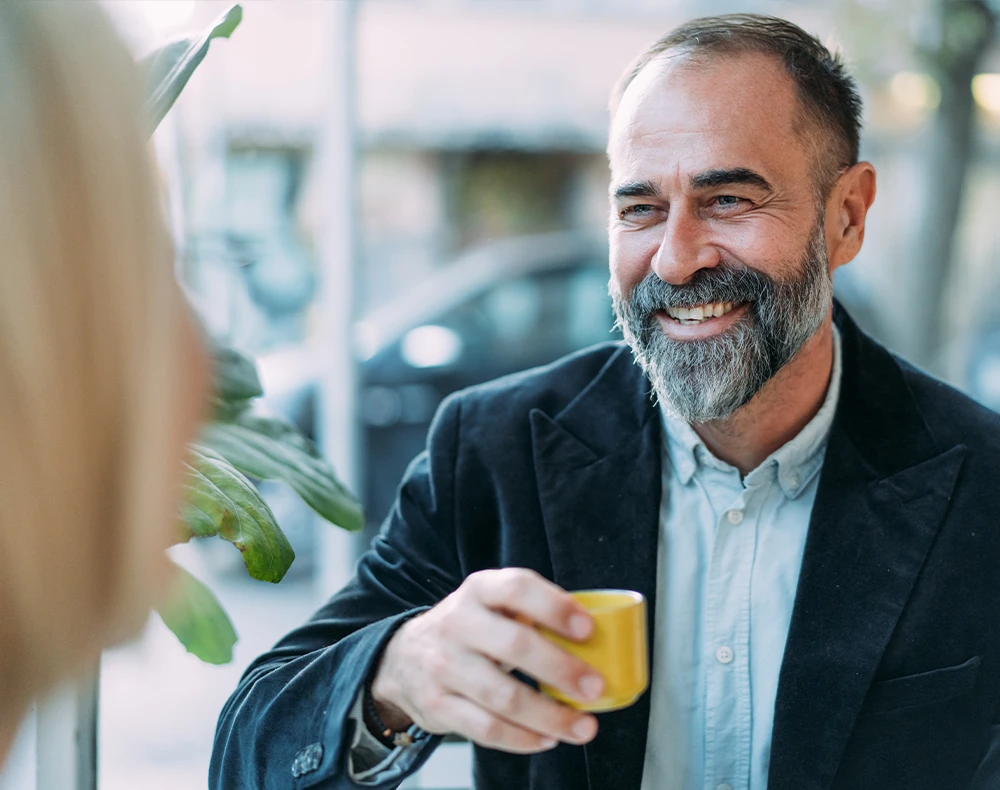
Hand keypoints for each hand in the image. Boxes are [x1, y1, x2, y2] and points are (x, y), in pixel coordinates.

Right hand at [370, 568, 603, 753]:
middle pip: (514, 646)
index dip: (554, 607)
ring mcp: (444, 666)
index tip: (587, 629)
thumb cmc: (469, 630)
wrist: (405, 658)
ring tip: (582, 726)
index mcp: (479, 590)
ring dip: (549, 716)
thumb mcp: (491, 606)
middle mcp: (458, 623)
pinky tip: (546, 738)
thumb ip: (532, 616)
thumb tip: (598, 642)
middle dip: (560, 669)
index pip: (517, 588)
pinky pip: (486, 728)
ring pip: (502, 697)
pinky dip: (522, 738)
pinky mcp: (437, 705)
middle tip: (594, 687)